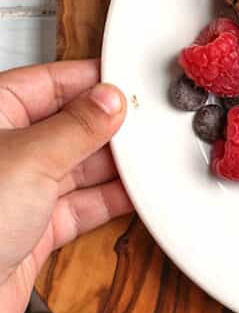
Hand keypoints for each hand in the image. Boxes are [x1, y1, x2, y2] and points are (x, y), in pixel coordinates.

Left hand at [0, 60, 130, 312]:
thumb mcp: (30, 159)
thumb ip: (78, 127)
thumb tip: (109, 99)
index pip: (49, 83)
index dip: (90, 81)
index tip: (129, 80)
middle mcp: (5, 152)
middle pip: (69, 125)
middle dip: (109, 126)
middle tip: (149, 121)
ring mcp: (19, 192)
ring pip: (78, 167)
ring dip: (115, 165)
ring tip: (150, 155)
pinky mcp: (33, 231)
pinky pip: (82, 206)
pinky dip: (111, 200)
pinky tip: (136, 192)